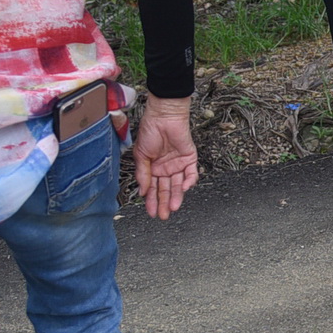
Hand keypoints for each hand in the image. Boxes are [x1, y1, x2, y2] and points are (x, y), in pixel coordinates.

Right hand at [133, 96, 198, 219]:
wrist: (164, 116)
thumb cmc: (150, 131)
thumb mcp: (141, 155)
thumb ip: (143, 174)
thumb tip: (141, 191)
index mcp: (153, 168)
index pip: (153, 188)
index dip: (151, 200)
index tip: (150, 212)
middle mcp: (166, 168)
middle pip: (166, 189)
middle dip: (164, 203)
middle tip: (163, 216)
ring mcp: (178, 164)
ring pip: (178, 184)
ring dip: (176, 196)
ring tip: (173, 207)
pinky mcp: (190, 158)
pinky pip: (191, 173)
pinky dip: (189, 181)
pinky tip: (183, 189)